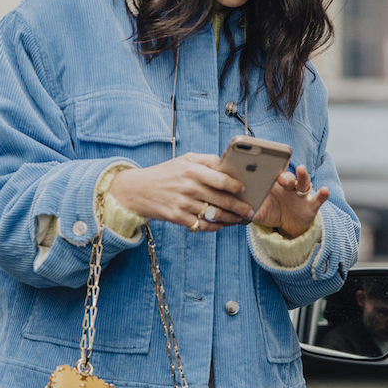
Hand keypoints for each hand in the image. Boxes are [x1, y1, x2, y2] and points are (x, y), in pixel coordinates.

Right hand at [108, 154, 253, 230]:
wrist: (138, 190)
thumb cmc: (165, 173)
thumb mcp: (184, 160)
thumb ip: (206, 160)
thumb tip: (228, 164)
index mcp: (192, 170)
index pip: (220, 178)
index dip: (236, 185)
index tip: (245, 189)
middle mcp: (189, 187)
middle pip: (221, 200)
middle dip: (239, 207)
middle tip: (250, 210)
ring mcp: (183, 204)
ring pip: (214, 214)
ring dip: (230, 219)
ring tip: (240, 219)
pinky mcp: (178, 217)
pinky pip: (201, 225)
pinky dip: (214, 227)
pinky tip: (222, 225)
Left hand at [253, 165, 328, 237]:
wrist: (287, 228)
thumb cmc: (271, 214)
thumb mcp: (259, 213)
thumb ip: (249, 210)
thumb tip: (238, 210)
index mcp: (274, 185)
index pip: (273, 172)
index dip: (271, 168)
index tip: (265, 165)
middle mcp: (288, 187)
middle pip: (288, 177)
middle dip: (285, 176)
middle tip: (280, 178)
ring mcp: (300, 196)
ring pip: (303, 183)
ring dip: (303, 176)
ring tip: (301, 169)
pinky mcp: (311, 206)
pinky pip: (318, 199)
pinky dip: (322, 195)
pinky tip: (324, 190)